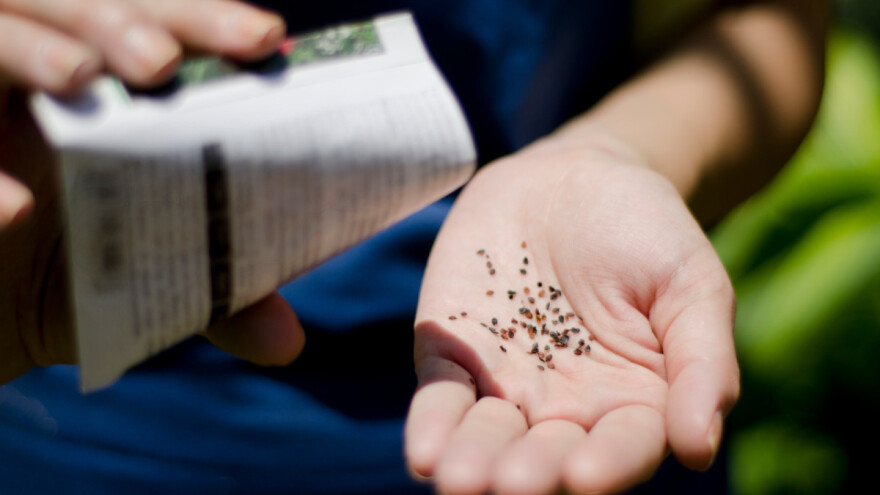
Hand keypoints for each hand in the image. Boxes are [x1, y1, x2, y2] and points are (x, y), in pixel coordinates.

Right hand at [0, 0, 303, 383]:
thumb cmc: (72, 279)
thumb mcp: (148, 288)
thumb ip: (215, 300)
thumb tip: (287, 341)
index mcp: (114, 100)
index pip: (161, 32)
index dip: (206, 24)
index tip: (265, 40)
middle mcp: (45, 85)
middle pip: (75, 12)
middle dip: (119, 22)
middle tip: (163, 60)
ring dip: (31, 48)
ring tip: (80, 75)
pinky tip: (12, 209)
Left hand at [405, 138, 739, 493]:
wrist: (574, 177)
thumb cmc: (646, 232)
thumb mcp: (692, 285)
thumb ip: (702, 363)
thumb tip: (698, 448)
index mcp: (634, 401)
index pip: (624, 446)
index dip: (608, 464)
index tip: (585, 474)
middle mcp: (567, 408)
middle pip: (547, 454)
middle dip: (529, 473)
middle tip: (512, 485)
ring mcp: (506, 384)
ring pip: (487, 435)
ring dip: (472, 461)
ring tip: (458, 481)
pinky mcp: (456, 354)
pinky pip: (442, 393)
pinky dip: (431, 422)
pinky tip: (423, 452)